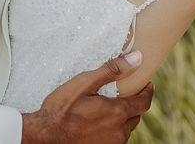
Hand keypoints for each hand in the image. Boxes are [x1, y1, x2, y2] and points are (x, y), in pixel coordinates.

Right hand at [21, 53, 153, 143]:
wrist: (47, 135)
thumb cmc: (62, 107)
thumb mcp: (85, 82)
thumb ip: (112, 70)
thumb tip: (137, 59)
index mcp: (117, 112)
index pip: (144, 102)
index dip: (148, 91)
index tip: (147, 83)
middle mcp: (119, 131)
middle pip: (136, 115)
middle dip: (135, 102)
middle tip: (127, 90)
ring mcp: (112, 143)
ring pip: (126, 127)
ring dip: (124, 116)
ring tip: (112, 104)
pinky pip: (116, 137)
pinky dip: (114, 126)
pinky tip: (101, 119)